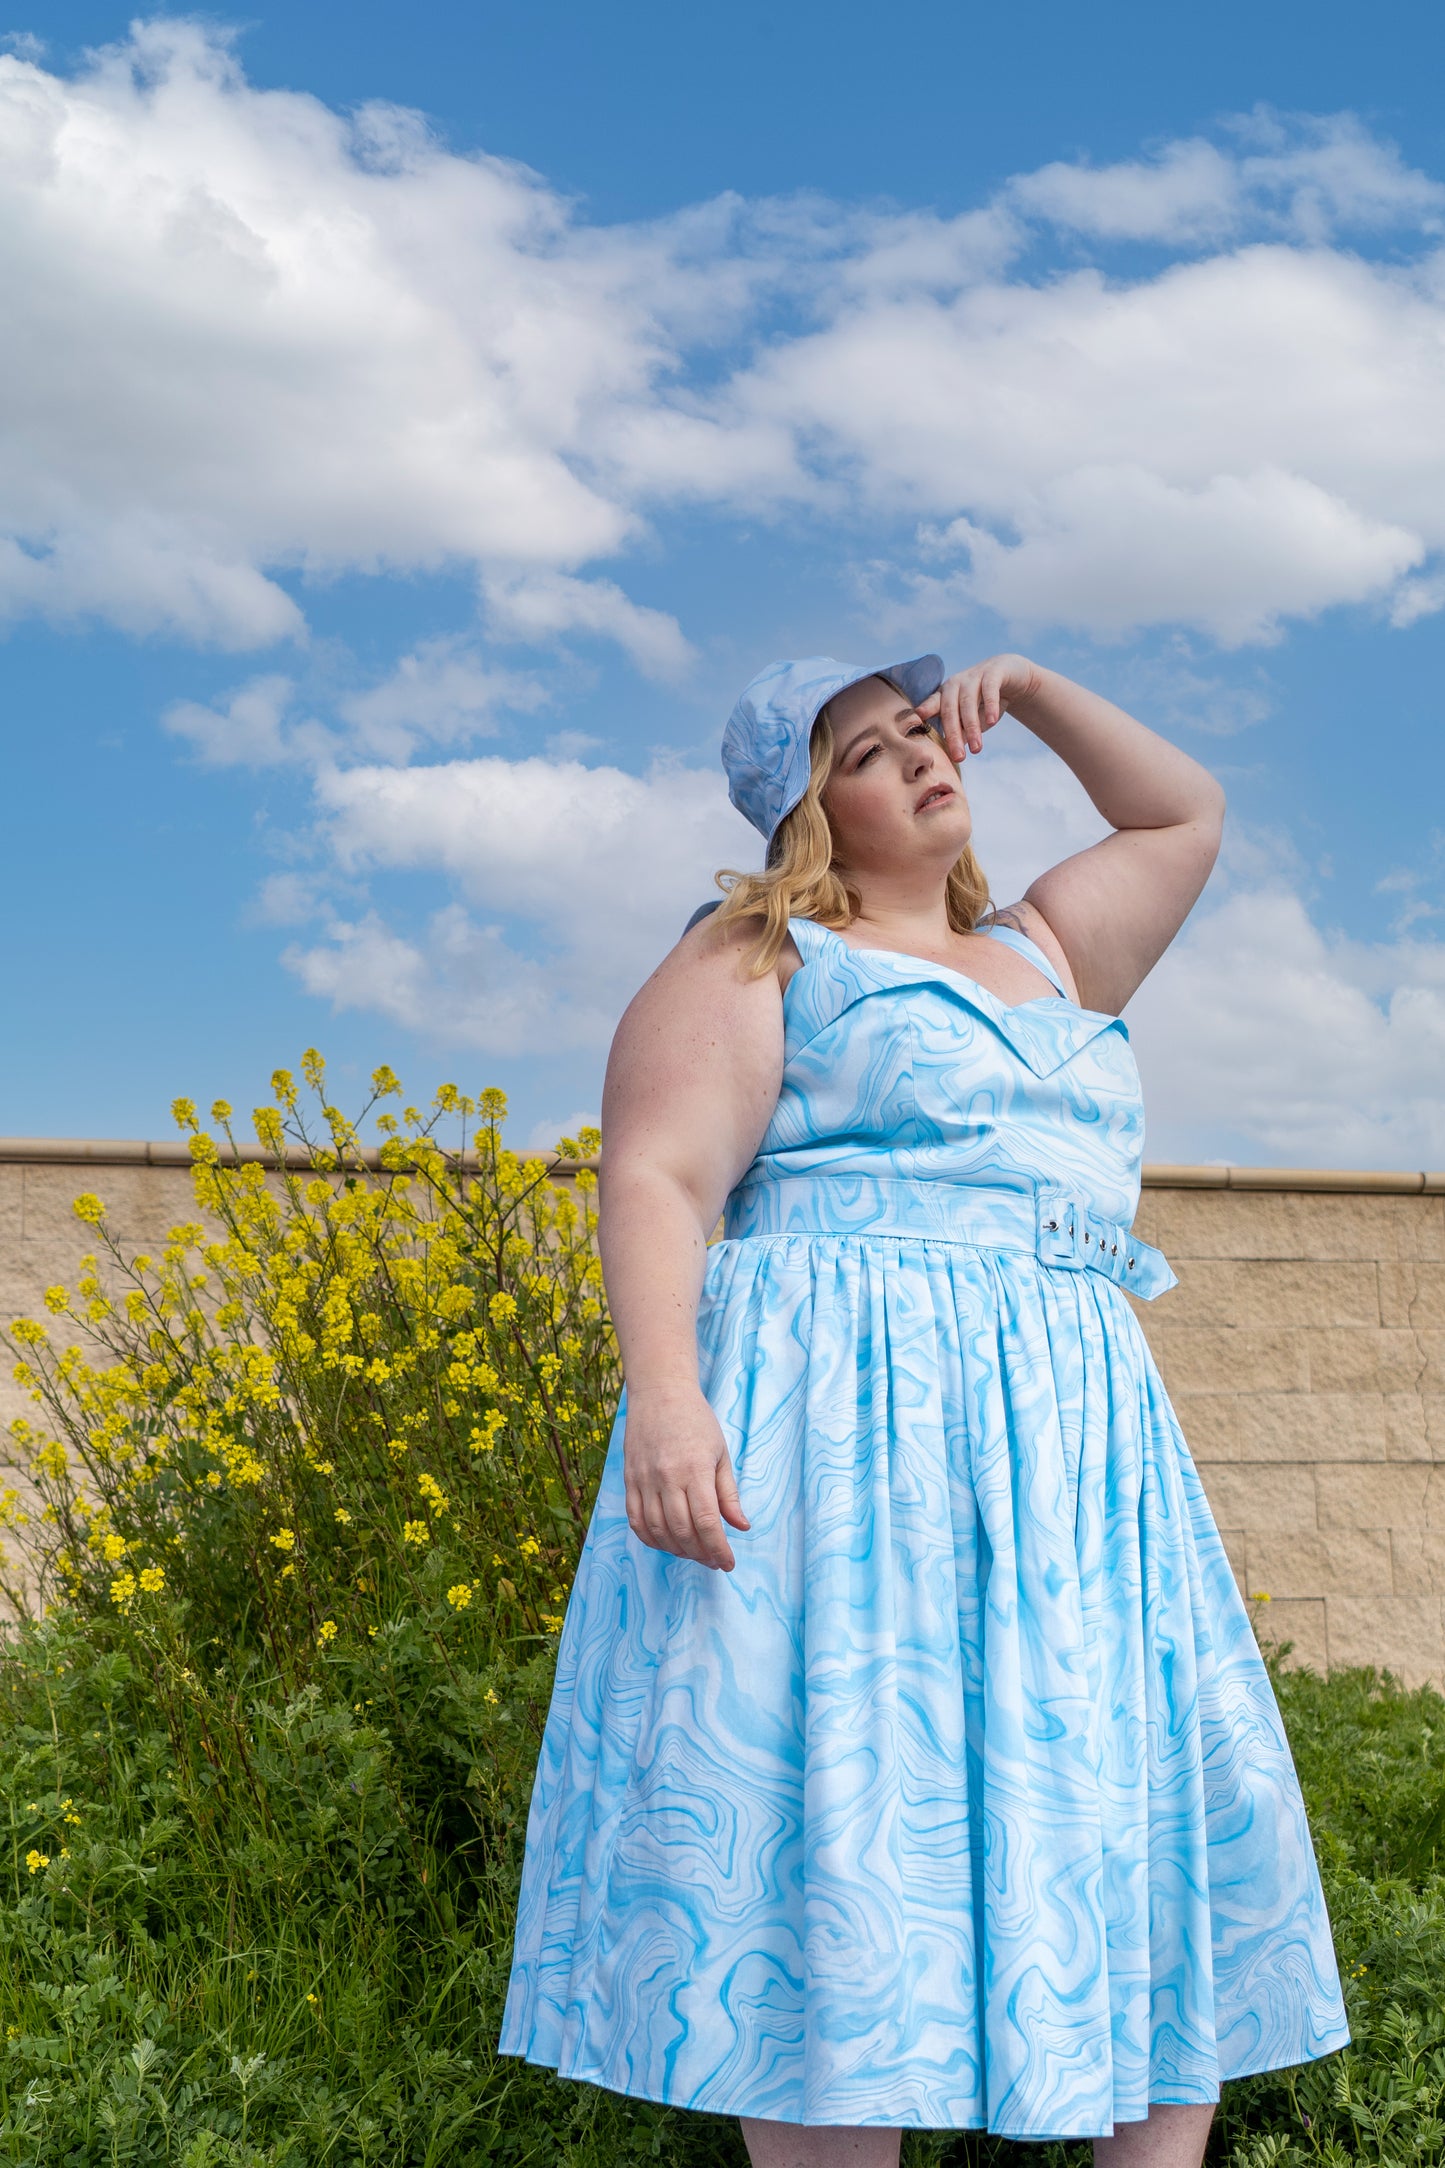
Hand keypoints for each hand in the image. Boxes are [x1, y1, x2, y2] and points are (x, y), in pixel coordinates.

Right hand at [623, 1380, 749, 1570]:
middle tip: (713, 1560)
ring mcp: (644, 1480)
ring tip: (693, 1552)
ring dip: (677, 1550)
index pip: (707, 1522)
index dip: (718, 1549)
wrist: (660, 1393)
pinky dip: (651, 1538)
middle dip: (700, 1554)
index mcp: (695, 1469)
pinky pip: (636, 1520)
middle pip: (682, 1532)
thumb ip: (728, 1493)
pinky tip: (666, 1542)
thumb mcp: (721, 1453)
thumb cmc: (696, 1421)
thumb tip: (741, 1527)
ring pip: (657, 1531)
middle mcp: (667, 1477)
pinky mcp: (629, 1480)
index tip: (728, 1563)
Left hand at [917, 653, 1040, 765]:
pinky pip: (989, 689)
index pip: (934, 705)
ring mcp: (974, 676)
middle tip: (958, 757)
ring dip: (972, 726)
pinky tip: (992, 721)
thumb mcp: (973, 719)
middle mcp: (956, 683)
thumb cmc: (986, 702)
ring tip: (977, 749)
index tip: (918, 719)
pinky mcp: (994, 672)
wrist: (1012, 676)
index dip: (926, 710)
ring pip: (968, 702)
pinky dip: (990, 705)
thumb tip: (954, 754)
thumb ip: (963, 733)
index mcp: (946, 694)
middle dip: (953, 735)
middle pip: (950, 709)